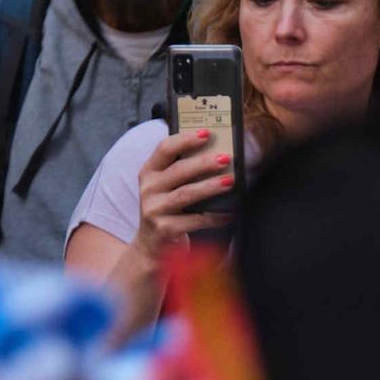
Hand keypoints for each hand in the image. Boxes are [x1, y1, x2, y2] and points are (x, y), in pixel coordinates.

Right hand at [133, 129, 232, 261]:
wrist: (153, 245)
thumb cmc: (168, 209)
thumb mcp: (168, 187)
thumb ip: (183, 171)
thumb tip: (218, 153)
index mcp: (149, 172)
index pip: (164, 149)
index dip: (185, 139)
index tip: (207, 133)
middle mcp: (148, 188)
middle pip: (178, 170)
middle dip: (203, 163)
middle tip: (226, 158)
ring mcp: (154, 209)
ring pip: (186, 194)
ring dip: (210, 187)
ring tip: (230, 181)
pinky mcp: (164, 229)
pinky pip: (195, 220)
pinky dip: (215, 216)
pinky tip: (230, 213)